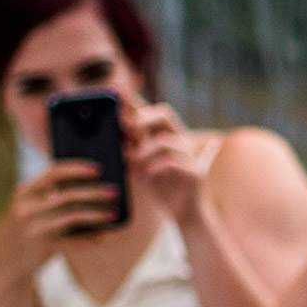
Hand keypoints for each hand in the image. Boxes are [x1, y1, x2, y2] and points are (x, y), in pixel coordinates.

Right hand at [0, 162, 119, 276]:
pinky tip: (103, 237)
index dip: (77, 169)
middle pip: (66, 195)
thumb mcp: (30, 205)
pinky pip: (72, 242)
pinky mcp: (41, 247)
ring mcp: (32, 228)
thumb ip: (50, 193)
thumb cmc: (27, 225)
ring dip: (97, 215)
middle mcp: (26, 208)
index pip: (52, 173)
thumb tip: (91, 183)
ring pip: (72, 217)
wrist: (6, 257)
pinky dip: (90, 238)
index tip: (99, 169)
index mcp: (24, 192)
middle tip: (115, 191)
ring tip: (114, 213)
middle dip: (94, 192)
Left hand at [127, 103, 213, 225]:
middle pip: (164, 114)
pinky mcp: (196, 172)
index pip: (151, 110)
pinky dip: (153, 168)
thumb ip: (131, 147)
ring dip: (142, 153)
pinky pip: (172, 162)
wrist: (184, 213)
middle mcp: (182, 140)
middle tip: (125, 133)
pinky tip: (143, 177)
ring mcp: (191, 155)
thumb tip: (111, 132)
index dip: (135, 100)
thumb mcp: (140, 164)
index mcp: (168, 135)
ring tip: (130, 167)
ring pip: (164, 141)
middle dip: (141, 120)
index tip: (115, 93)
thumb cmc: (161, 187)